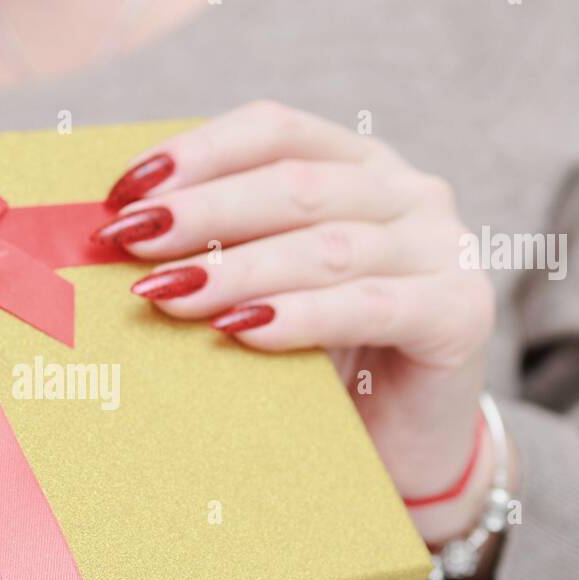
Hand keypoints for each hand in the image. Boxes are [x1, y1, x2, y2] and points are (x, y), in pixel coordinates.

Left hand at [94, 101, 507, 545]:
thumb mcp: (265, 291)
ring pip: (326, 246)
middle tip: (129, 240)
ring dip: (237, 268)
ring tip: (167, 292)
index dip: (196, 152)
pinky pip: (369, 307)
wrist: (400, 447)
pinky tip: (242, 331)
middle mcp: (407, 192)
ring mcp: (443, 247)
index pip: (274, 131)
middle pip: (294, 185)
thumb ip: (220, 252)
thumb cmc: (318, 362)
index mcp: (356, 166)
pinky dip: (300, 318)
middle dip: (201, 211)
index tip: (122, 191)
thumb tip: (118, 237)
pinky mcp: (461, 311)